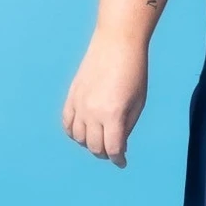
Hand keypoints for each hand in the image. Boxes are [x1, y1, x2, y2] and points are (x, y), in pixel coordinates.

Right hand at [62, 29, 148, 168]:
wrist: (116, 43)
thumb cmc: (134, 72)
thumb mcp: (138, 102)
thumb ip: (127, 126)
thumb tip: (119, 145)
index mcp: (113, 115)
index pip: (113, 148)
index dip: (118, 159)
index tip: (122, 162)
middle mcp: (93, 112)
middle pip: (94, 146)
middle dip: (105, 153)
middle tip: (113, 151)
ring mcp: (79, 104)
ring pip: (79, 137)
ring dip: (89, 143)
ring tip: (100, 140)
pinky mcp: (72, 95)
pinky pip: (67, 122)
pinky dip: (73, 132)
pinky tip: (83, 133)